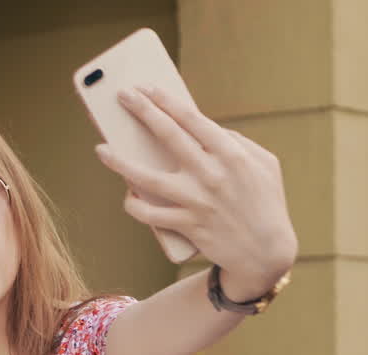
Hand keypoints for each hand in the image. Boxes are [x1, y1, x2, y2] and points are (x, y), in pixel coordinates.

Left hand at [96, 85, 297, 298]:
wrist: (265, 253)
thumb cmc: (266, 203)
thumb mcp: (264, 164)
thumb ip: (236, 142)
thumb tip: (203, 127)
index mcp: (232, 154)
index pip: (193, 119)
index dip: (166, 101)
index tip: (146, 88)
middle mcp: (212, 174)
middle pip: (168, 136)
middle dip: (143, 111)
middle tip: (122, 95)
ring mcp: (197, 201)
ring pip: (148, 178)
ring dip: (121, 163)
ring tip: (101, 150)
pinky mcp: (188, 225)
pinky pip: (151, 215)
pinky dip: (135, 206)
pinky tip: (126, 195)